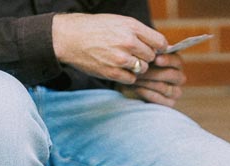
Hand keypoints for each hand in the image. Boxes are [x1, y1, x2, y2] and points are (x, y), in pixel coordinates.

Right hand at [51, 13, 165, 83]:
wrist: (70, 37)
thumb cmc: (95, 28)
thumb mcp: (118, 21)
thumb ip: (138, 32)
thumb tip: (158, 45)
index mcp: (131, 27)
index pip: (159, 42)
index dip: (158, 47)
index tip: (154, 49)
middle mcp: (128, 42)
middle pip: (151, 57)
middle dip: (145, 57)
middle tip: (134, 55)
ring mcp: (120, 58)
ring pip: (142, 69)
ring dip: (136, 67)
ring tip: (124, 61)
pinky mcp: (112, 72)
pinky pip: (131, 79)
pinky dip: (127, 76)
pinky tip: (118, 68)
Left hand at [131, 52, 184, 105]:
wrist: (132, 83)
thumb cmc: (140, 67)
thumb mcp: (144, 58)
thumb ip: (150, 54)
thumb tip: (153, 51)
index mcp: (176, 63)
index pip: (176, 61)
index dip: (167, 60)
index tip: (156, 59)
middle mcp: (179, 77)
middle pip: (170, 75)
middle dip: (153, 73)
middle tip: (139, 71)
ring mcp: (175, 92)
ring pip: (163, 87)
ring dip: (146, 82)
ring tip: (134, 78)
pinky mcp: (170, 104)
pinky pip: (159, 99)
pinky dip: (146, 93)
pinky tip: (136, 88)